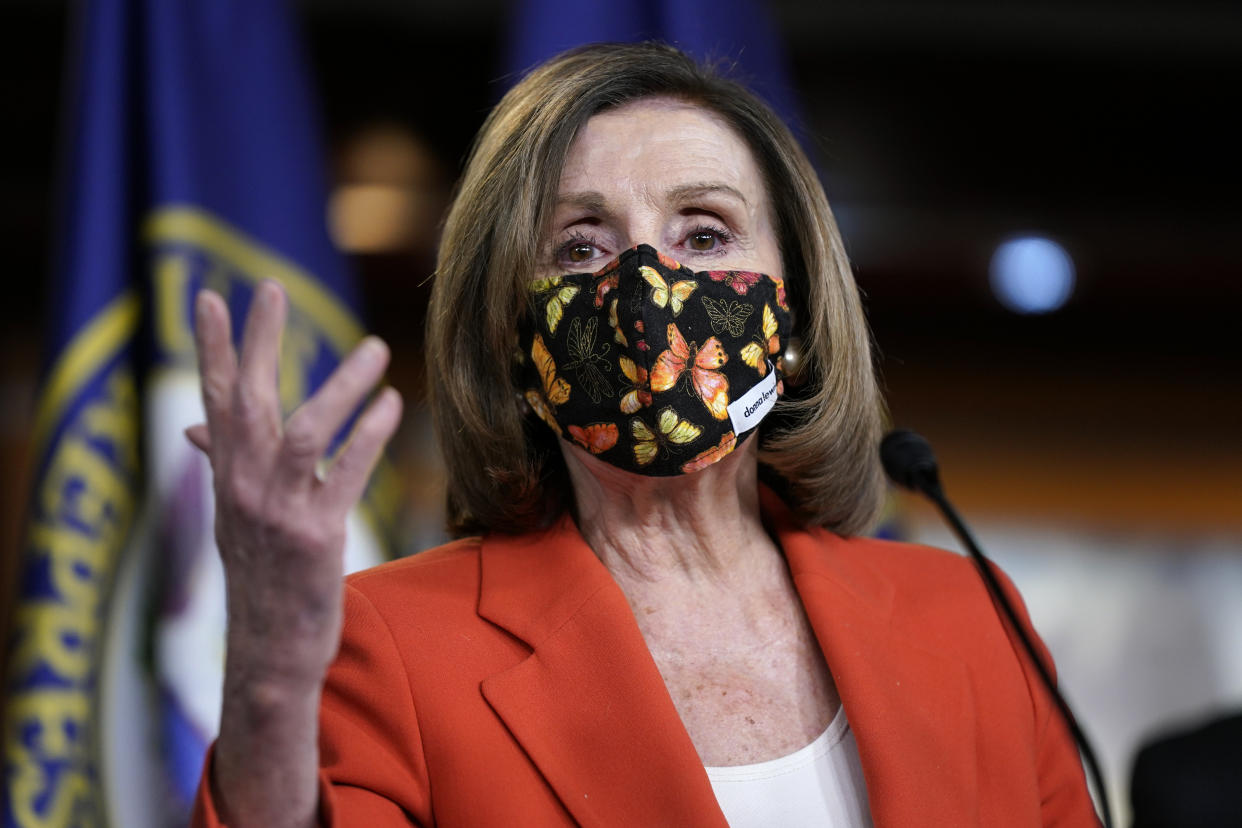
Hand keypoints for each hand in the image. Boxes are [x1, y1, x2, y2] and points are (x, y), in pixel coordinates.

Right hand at [189, 281, 401, 687]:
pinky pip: (345, 475)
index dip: (211, 348)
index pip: (213, 399)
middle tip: (270, 287)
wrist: (270, 647)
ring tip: (375, 347)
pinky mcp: (316, 537)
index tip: (211, 297)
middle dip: (256, 341)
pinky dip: (370, 437)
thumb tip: (193, 427)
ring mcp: (278, 512)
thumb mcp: (234, 516)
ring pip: (303, 431)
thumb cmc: (261, 575)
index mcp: (226, 477)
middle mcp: (243, 488)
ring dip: (341, 385)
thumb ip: (222, 464)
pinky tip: (393, 405)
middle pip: (246, 400)